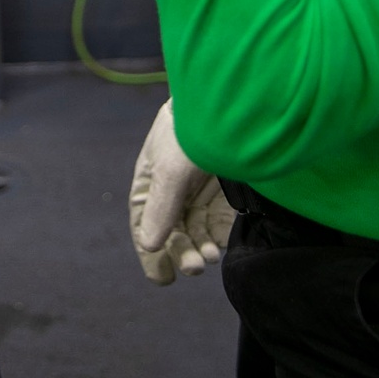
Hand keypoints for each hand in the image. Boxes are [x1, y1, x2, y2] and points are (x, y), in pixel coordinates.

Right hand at [129, 99, 235, 285]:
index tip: (162, 278)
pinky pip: (219, 219)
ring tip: (212, 256)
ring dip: (201, 246)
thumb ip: (161, 208)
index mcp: (152, 175)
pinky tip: (222, 242)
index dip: (151, 249)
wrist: (233, 99)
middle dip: (181, 250)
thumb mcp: (172, 169)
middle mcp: (174, 183)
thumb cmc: (192, 129)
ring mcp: (201, 184)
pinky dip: (218, 235)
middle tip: (194, 267)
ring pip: (196, 227)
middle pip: (173, 227)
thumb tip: (148, 243)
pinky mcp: (226, 186)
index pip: (145, 219)